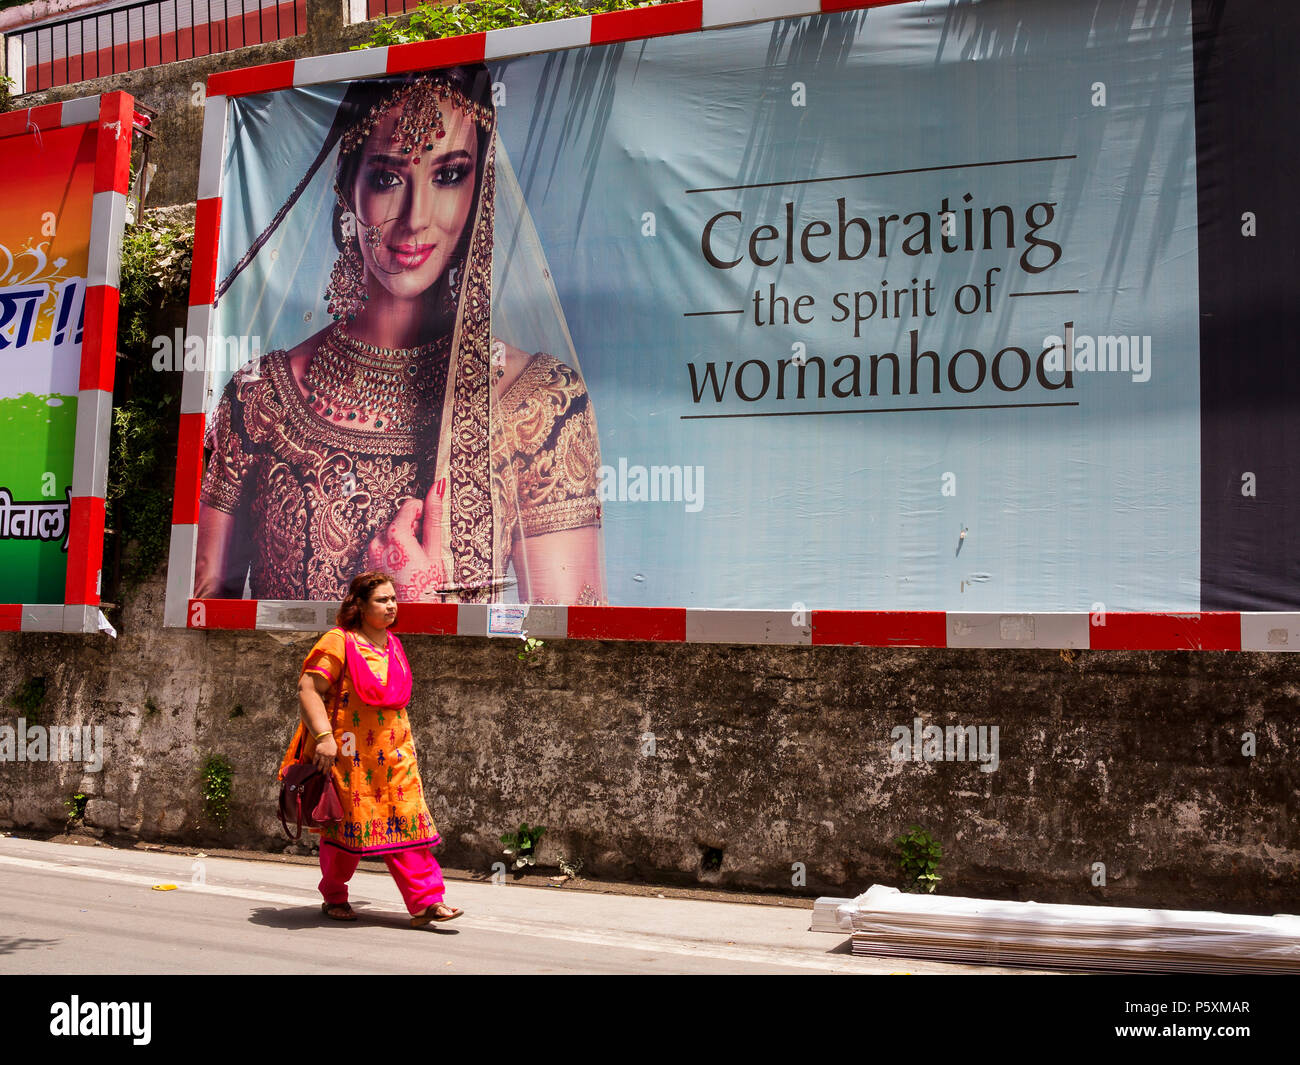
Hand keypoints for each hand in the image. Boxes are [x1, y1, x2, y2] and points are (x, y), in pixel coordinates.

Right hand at [313, 733, 337, 772]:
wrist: (325, 738)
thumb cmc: (331, 744)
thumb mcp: (335, 750)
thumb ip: (334, 757)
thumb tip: (333, 764)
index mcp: (333, 755)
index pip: (331, 764)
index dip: (329, 769)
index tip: (328, 773)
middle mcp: (328, 755)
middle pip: (326, 764)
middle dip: (324, 770)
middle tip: (323, 775)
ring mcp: (322, 754)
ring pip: (321, 763)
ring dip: (319, 768)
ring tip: (318, 771)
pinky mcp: (317, 752)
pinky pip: (316, 758)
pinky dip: (314, 762)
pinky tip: (314, 765)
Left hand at [366, 479, 446, 600]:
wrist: (409, 616)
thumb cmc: (424, 587)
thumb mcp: (434, 551)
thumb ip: (434, 518)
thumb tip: (437, 488)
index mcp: (395, 534)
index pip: (410, 505)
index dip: (424, 514)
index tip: (429, 530)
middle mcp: (378, 540)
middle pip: (400, 520)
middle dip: (413, 531)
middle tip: (423, 553)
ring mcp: (371, 552)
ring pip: (392, 534)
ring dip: (404, 542)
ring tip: (414, 564)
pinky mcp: (369, 561)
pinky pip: (384, 548)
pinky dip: (395, 553)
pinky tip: (403, 569)